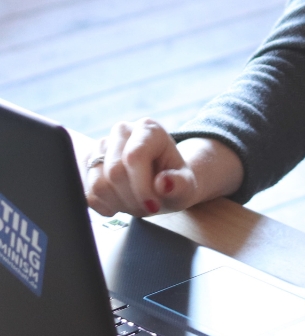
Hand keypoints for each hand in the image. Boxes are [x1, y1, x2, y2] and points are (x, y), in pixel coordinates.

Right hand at [84, 119, 242, 216]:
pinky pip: (87, 193)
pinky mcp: (87, 163)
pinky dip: (104, 206)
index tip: (153, 206)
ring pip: (98, 184)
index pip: (135, 157)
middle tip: (148, 205)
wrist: (160, 182)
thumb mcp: (186, 186)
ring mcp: (101, 145)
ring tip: (135, 202)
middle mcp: (122, 131)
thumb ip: (180, 184)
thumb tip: (164, 184)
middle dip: (132, 198)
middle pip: (114, 173)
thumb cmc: (174, 182)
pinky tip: (120, 202)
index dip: (142, 187)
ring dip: (118, 203)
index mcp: (149, 129)